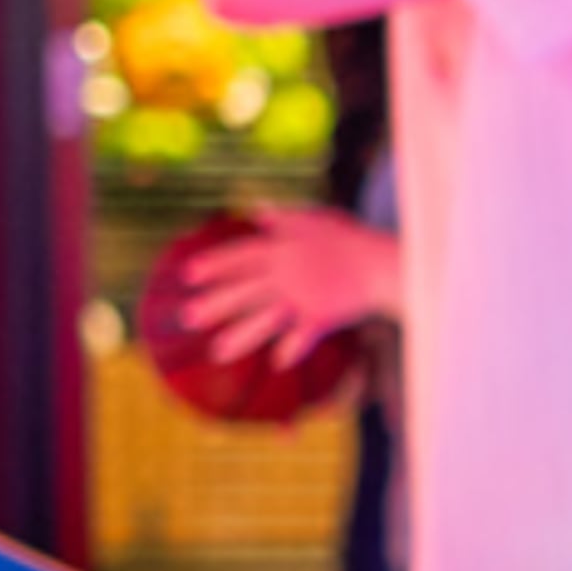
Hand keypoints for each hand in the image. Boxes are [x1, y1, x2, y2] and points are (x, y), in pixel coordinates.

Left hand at [166, 206, 394, 363]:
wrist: (384, 262)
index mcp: (282, 248)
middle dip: (215, 305)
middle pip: (243, 290)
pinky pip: (302, 336)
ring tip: (218, 353)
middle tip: (188, 318)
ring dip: (240, 337)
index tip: (188, 275)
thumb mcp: (317, 219)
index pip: (240, 256)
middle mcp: (286, 273)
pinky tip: (278, 361)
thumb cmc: (352, 240)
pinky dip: (291, 349)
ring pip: (264, 319)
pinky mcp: (323, 314)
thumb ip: (285, 217)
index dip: (213, 265)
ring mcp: (303, 296)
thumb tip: (258, 208)